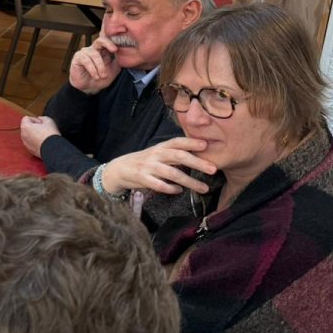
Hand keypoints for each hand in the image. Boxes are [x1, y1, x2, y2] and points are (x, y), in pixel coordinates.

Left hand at [20, 115, 59, 157]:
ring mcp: (26, 143)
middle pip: (27, 127)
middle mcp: (23, 135)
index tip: (42, 123)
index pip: (26, 118)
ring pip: (29, 136)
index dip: (35, 119)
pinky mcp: (30, 150)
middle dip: (34, 127)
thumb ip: (42, 118)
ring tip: (44, 136)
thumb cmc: (50, 135)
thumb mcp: (49, 120)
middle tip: (44, 129)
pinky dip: (36, 142)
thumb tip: (40, 119)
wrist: (53, 149)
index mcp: (25, 127)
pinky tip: (44, 142)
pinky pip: (31, 143)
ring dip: (35, 134)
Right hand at [69, 37, 121, 93]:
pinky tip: (96, 76)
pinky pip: (86, 60)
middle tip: (114, 50)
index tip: (119, 48)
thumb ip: (118, 61)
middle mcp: (93, 49)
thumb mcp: (113, 70)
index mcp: (103, 50)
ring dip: (100, 66)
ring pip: (94, 54)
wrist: (89, 88)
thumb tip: (124, 53)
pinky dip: (92, 69)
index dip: (113, 42)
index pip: (108, 41)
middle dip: (108, 44)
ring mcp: (85, 52)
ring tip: (103, 76)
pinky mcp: (77, 58)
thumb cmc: (101, 78)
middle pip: (100, 40)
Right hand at [101, 138, 217, 196]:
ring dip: (190, 181)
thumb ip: (175, 153)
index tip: (207, 145)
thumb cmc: (144, 161)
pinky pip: (159, 185)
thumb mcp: (158, 153)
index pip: (177, 142)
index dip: (191, 142)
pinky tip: (179, 191)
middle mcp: (155, 155)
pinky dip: (171, 188)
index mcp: (160, 147)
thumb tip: (200, 154)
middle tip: (213, 169)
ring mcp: (148, 167)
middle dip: (197, 162)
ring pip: (172, 173)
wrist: (119, 169)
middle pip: (179, 156)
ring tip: (204, 188)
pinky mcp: (142, 179)